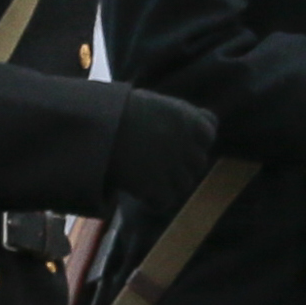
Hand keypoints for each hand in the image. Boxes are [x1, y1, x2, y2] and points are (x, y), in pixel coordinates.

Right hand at [105, 87, 219, 216]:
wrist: (97, 127)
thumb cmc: (119, 109)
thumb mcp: (155, 103)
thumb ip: (178, 115)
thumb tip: (198, 123)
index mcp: (190, 120)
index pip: (208, 133)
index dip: (194, 139)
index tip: (176, 140)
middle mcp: (189, 145)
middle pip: (197, 162)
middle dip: (182, 163)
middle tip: (158, 162)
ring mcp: (176, 169)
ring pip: (184, 185)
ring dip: (169, 183)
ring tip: (147, 178)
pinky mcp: (158, 188)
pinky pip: (164, 202)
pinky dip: (154, 200)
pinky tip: (140, 192)